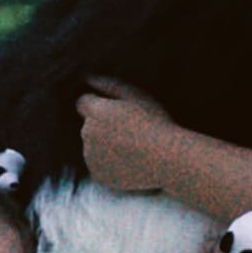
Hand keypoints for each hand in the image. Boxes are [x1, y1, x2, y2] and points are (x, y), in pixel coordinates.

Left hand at [78, 80, 178, 194]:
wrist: (168, 160)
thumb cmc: (157, 124)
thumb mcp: (137, 96)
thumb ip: (109, 85)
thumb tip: (88, 77)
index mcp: (96, 112)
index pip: (84, 103)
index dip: (100, 106)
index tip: (119, 113)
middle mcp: (88, 133)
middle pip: (89, 126)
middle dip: (103, 126)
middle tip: (131, 131)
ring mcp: (91, 156)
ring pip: (93, 147)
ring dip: (105, 146)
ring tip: (133, 148)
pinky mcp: (98, 175)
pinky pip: (99, 165)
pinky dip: (109, 164)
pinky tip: (129, 162)